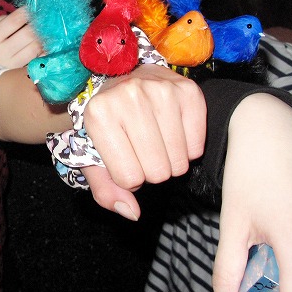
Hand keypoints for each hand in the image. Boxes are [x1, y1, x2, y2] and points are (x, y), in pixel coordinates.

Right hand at [0, 7, 41, 67]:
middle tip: (38, 21)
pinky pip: (36, 60)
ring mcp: (11, 65)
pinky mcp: (18, 73)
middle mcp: (1, 53)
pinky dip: (41, 51)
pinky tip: (40, 47)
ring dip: (40, 38)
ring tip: (39, 34)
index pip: (14, 21)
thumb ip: (1, 22)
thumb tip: (21, 16)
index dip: (26, 13)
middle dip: (36, 24)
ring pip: (35, 47)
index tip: (31, 9)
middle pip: (28, 34)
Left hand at [82, 64, 205, 216]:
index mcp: (99, 114)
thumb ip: (105, 190)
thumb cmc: (109, 124)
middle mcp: (129, 96)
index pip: (128, 177)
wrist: (124, 78)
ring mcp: (161, 90)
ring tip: (156, 140)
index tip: (123, 158)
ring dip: (169, 160)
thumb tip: (132, 212)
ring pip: (179, 162)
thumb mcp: (93, 158)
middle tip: (142, 150)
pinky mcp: (188, 90)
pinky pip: (197, 147)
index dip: (128, 177)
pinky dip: (187, 147)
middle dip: (151, 171)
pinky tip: (172, 131)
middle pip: (157, 172)